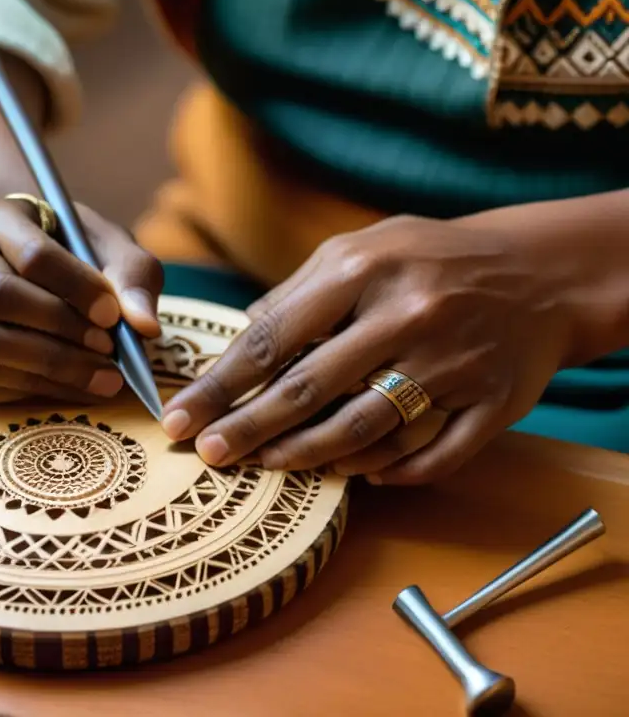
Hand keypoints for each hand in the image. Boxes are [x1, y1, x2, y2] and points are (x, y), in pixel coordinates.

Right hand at [0, 196, 162, 402]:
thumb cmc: (56, 256)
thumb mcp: (100, 248)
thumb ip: (132, 274)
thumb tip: (144, 326)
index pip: (33, 252)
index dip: (79, 290)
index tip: (114, 319)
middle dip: (61, 336)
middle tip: (107, 358)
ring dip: (42, 371)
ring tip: (93, 380)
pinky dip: (14, 390)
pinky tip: (53, 387)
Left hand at [160, 214, 572, 484]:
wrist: (542, 271)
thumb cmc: (431, 259)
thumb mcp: (363, 247)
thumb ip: (299, 291)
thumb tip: (240, 339)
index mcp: (363, 269)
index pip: (272, 339)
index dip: (219, 385)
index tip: (180, 417)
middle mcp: (407, 314)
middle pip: (308, 390)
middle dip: (246, 429)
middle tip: (207, 456)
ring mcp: (452, 361)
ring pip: (363, 429)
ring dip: (305, 455)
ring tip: (264, 466)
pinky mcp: (493, 401)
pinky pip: (432, 454)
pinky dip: (388, 471)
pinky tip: (352, 474)